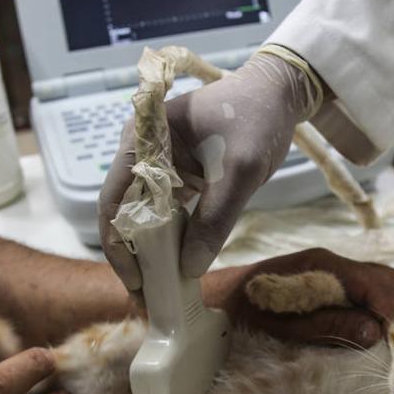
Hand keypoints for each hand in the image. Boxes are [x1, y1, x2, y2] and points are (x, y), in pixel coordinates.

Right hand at [99, 49, 321, 288]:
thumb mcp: (240, 170)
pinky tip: (177, 270)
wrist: (279, 94)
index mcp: (142, 140)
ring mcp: (158, 166)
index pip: (114, 201)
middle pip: (124, 214)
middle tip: (147, 300)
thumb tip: (189, 268)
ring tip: (159, 294)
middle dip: (133, 259)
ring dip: (150, 255)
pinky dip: (170, 242)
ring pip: (143, 219)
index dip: (120, 246)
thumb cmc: (257, 118)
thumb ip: (215, 219)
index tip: (138, 282)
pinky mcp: (178, 178)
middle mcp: (140, 153)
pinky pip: (166, 215)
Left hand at [206, 248, 393, 346]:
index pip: (377, 283)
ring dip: (391, 310)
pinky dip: (378, 309)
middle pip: (386, 278)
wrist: (215, 299)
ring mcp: (331, 270)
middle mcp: (332, 262)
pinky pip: (366, 290)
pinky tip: (376, 333)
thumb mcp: (286, 326)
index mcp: (324, 266)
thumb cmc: (245, 313)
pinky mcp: (328, 281)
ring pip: (380, 283)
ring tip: (393, 343)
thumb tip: (375, 332)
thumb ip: (330, 325)